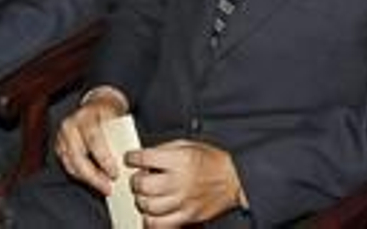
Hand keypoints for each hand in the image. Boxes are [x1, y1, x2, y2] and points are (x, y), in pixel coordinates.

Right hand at [55, 87, 128, 195]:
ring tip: (104, 188)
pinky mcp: (58, 146)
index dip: (104, 159)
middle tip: (108, 188)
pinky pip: (68, 166)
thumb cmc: (109, 113)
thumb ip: (119, 136)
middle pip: (79, 156)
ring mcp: (61, 136)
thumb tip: (128, 161)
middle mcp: (70, 125)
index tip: (115, 173)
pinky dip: (81, 176)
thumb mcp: (117, 117)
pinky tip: (94, 181)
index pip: (94, 139)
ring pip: (72, 164)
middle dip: (94, 176)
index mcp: (86, 115)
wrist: (95, 103)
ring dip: (88, 179)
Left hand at [128, 140, 245, 225]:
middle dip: (136, 180)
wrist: (235, 180)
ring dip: (142, 199)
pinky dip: (150, 218)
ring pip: (146, 205)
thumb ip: (165, 149)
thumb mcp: (190, 145)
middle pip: (141, 184)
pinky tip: (152, 211)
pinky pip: (158, 223)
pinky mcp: (186, 216)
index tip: (131, 159)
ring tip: (147, 194)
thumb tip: (143, 156)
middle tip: (140, 177)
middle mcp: (179, 181)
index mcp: (180, 160)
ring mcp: (182, 201)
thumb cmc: (213, 162)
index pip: (143, 158)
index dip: (131, 158)